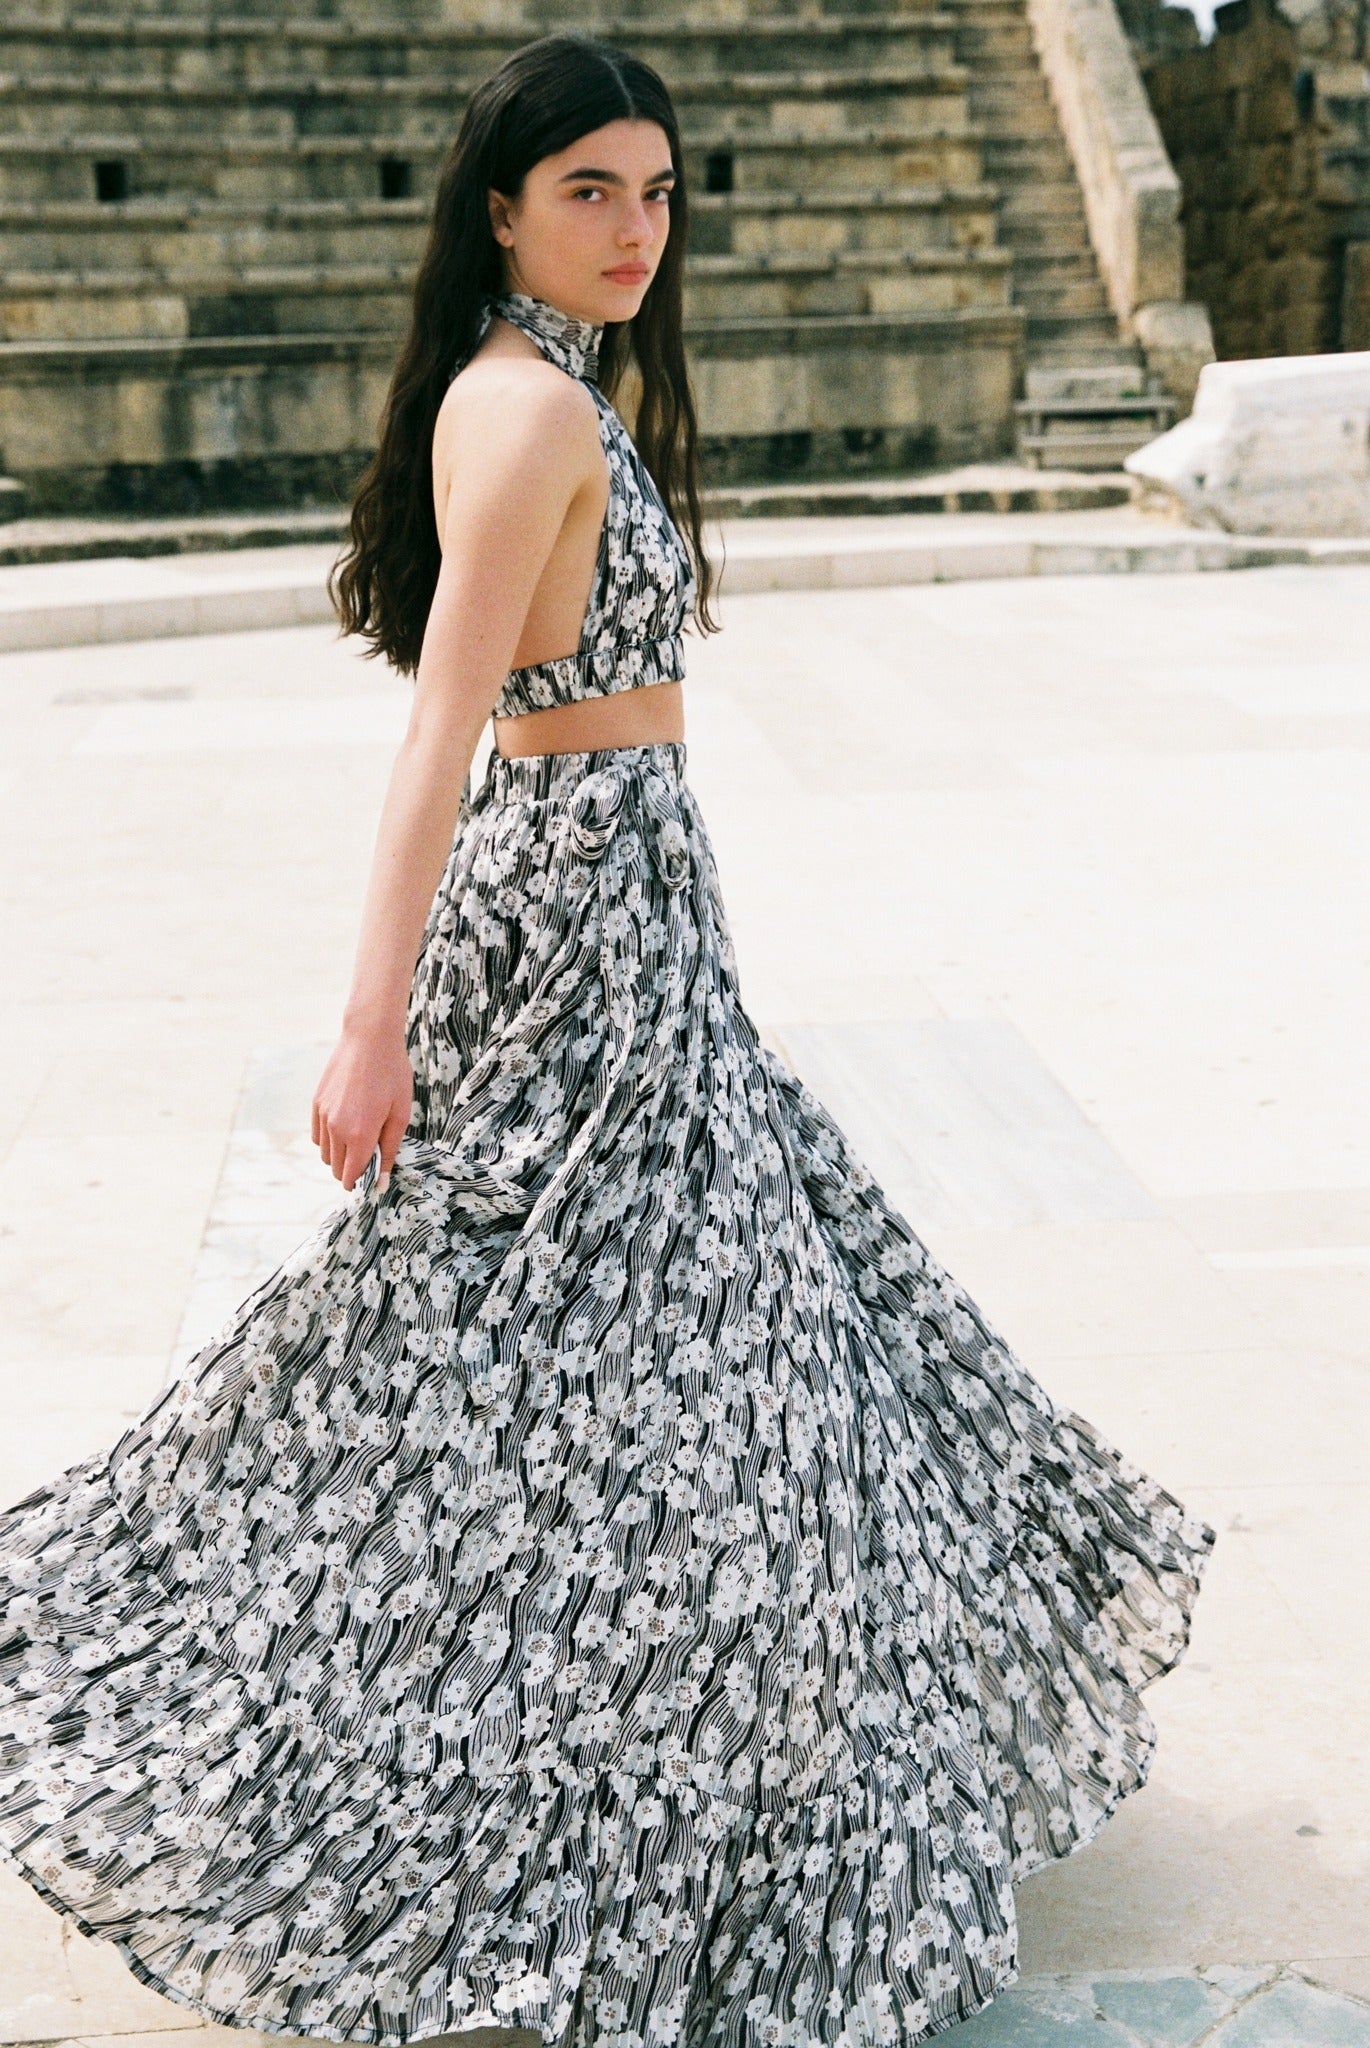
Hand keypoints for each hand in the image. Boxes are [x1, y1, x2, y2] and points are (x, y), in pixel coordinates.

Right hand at [311, 1023, 413, 1193]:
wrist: (369, 1038)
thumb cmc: (392, 1074)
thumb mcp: (401, 1114)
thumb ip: (390, 1151)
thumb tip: (381, 1183)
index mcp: (360, 1134)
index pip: (350, 1176)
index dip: (360, 1182)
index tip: (371, 1178)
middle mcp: (336, 1128)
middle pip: (335, 1168)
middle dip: (351, 1169)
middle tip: (371, 1153)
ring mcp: (323, 1115)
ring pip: (324, 1154)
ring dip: (339, 1154)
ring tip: (360, 1135)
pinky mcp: (316, 1104)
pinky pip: (317, 1136)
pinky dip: (329, 1139)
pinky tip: (346, 1124)